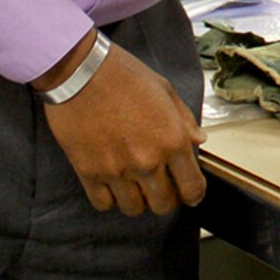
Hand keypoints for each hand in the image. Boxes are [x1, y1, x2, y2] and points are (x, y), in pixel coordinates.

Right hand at [39, 36, 207, 216]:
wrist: (81, 71)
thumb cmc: (124, 76)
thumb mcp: (165, 91)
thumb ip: (184, 121)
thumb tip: (199, 140)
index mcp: (172, 140)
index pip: (192, 188)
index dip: (194, 195)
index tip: (190, 194)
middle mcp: (148, 161)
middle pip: (163, 205)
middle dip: (166, 199)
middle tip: (161, 188)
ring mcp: (117, 170)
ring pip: (134, 209)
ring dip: (138, 200)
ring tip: (135, 186)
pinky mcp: (89, 172)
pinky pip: (103, 204)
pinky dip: (110, 199)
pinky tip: (112, 185)